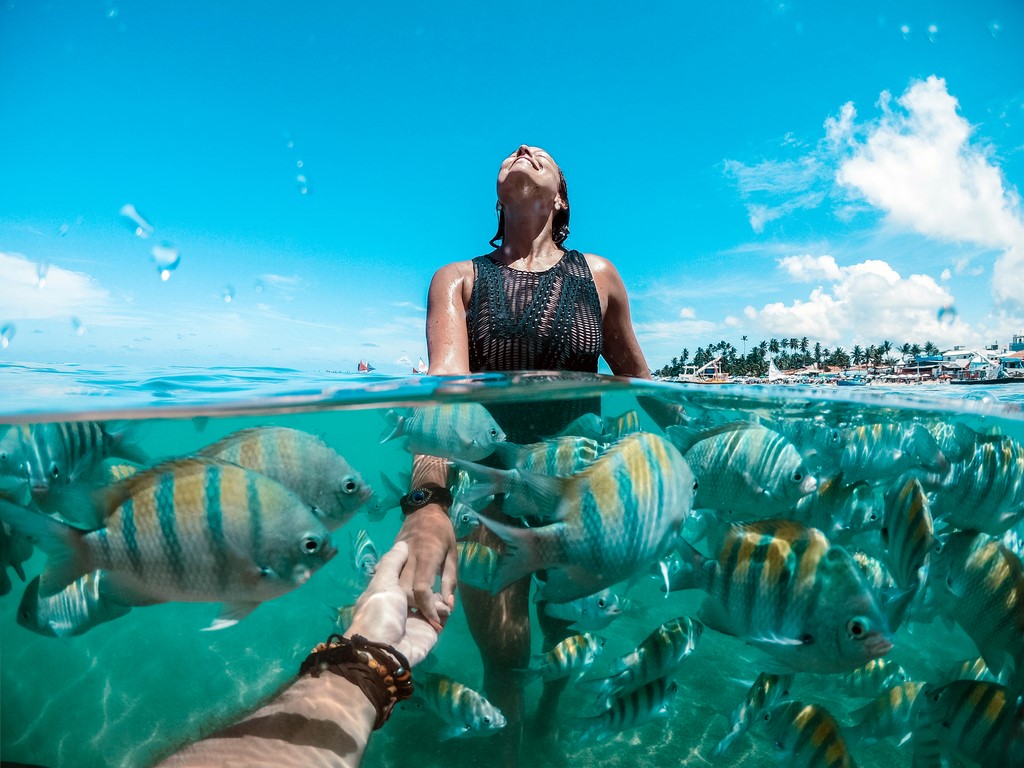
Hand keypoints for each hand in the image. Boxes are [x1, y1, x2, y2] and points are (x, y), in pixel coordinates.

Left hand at [345, 540, 447, 666]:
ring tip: (440, 597)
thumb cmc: (379, 611)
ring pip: (433, 602)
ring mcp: (415, 620)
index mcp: (388, 592)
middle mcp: (401, 606)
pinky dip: (444, 611)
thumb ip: (393, 562)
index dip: (414, 566)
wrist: (385, 650)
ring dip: (439, 598)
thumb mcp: (383, 581)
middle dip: (430, 583)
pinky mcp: (429, 632)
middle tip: (437, 573)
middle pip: (421, 588)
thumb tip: (402, 544)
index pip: (405, 575)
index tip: (423, 555)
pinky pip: (441, 617)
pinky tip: (445, 608)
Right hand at [394, 504, 456, 630]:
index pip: (422, 588)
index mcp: (428, 556)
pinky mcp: (391, 555)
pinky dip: (391, 588)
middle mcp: (410, 557)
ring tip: (415, 607)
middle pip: (404, 590)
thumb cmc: (443, 532)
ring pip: (393, 585)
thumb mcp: (453, 554)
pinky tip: (396, 595)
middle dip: (414, 607)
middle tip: (426, 615)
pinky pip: (387, 575)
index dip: (428, 608)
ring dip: (403, 600)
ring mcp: (397, 555)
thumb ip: (450, 581)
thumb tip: (449, 605)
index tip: (434, 622)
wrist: (424, 508)